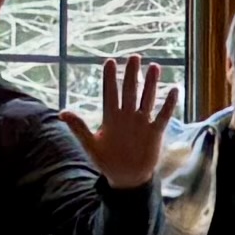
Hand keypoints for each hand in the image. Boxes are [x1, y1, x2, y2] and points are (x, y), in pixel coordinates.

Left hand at [77, 54, 179, 183]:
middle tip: (134, 57)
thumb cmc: (107, 161)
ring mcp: (142, 122)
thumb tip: (61, 113)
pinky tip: (173, 90)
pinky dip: (168, 104)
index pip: (110, 93)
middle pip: (130, 90)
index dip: (110, 78)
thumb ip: (79, 128)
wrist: (127, 177)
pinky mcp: (155, 132)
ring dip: (151, 83)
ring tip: (155, 67)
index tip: (110, 61)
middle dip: (132, 74)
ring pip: (148, 98)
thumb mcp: (91, 145)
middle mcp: (127, 116)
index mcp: (111, 117)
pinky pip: (163, 115)